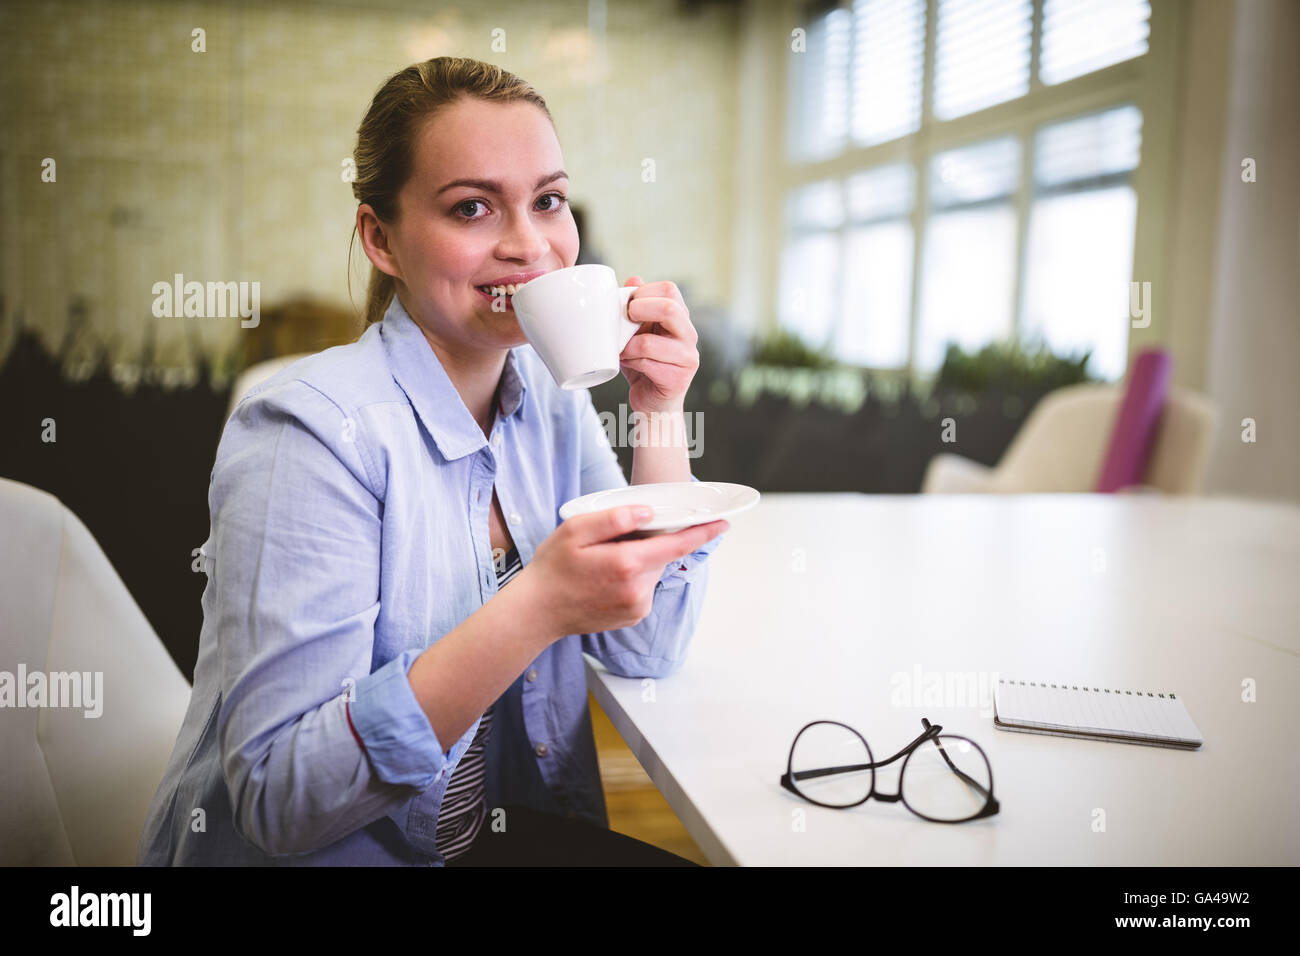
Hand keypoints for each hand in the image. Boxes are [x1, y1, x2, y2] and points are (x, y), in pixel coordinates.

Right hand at [517, 505, 728, 639]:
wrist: (537, 611)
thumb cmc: (553, 568)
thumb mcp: (575, 530)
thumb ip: (614, 519)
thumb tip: (647, 513)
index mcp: (627, 564)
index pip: (676, 545)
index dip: (701, 533)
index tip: (723, 523)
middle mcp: (638, 590)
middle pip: (661, 556)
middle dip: (649, 542)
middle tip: (614, 541)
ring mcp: (637, 607)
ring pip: (651, 571)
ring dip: (638, 561)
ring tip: (603, 562)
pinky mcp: (633, 616)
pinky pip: (643, 588)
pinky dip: (632, 577)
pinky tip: (605, 578)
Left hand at [618, 277, 699, 414]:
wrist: (654, 405)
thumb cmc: (644, 366)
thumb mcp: (638, 333)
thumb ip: (638, 309)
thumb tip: (633, 279)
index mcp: (680, 318)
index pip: (669, 290)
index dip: (644, 292)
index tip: (628, 304)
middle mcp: (689, 335)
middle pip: (669, 309)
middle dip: (639, 310)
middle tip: (625, 318)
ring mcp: (687, 357)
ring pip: (650, 343)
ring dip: (627, 346)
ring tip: (621, 349)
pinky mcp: (677, 379)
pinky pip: (646, 365)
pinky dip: (630, 363)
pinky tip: (627, 364)